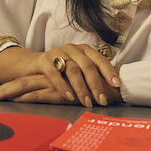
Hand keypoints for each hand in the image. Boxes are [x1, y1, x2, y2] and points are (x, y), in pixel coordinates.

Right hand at [0, 43, 120, 107]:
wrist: (34, 65)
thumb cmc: (61, 70)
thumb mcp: (78, 68)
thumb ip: (92, 75)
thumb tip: (114, 89)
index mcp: (84, 50)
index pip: (100, 59)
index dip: (109, 72)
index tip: (117, 85)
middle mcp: (72, 49)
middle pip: (88, 66)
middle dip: (96, 84)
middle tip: (102, 100)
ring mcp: (58, 53)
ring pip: (73, 70)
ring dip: (81, 88)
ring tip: (87, 102)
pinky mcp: (44, 60)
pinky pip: (54, 74)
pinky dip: (62, 86)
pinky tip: (69, 97)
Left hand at [0, 73, 122, 105]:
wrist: (114, 84)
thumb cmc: (96, 89)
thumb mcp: (77, 93)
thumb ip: (65, 93)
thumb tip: (54, 102)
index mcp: (51, 78)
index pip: (25, 82)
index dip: (8, 87)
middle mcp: (50, 78)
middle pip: (20, 83)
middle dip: (0, 90)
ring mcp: (54, 83)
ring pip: (25, 86)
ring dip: (7, 93)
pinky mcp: (60, 91)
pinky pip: (39, 94)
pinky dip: (25, 98)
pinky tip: (13, 100)